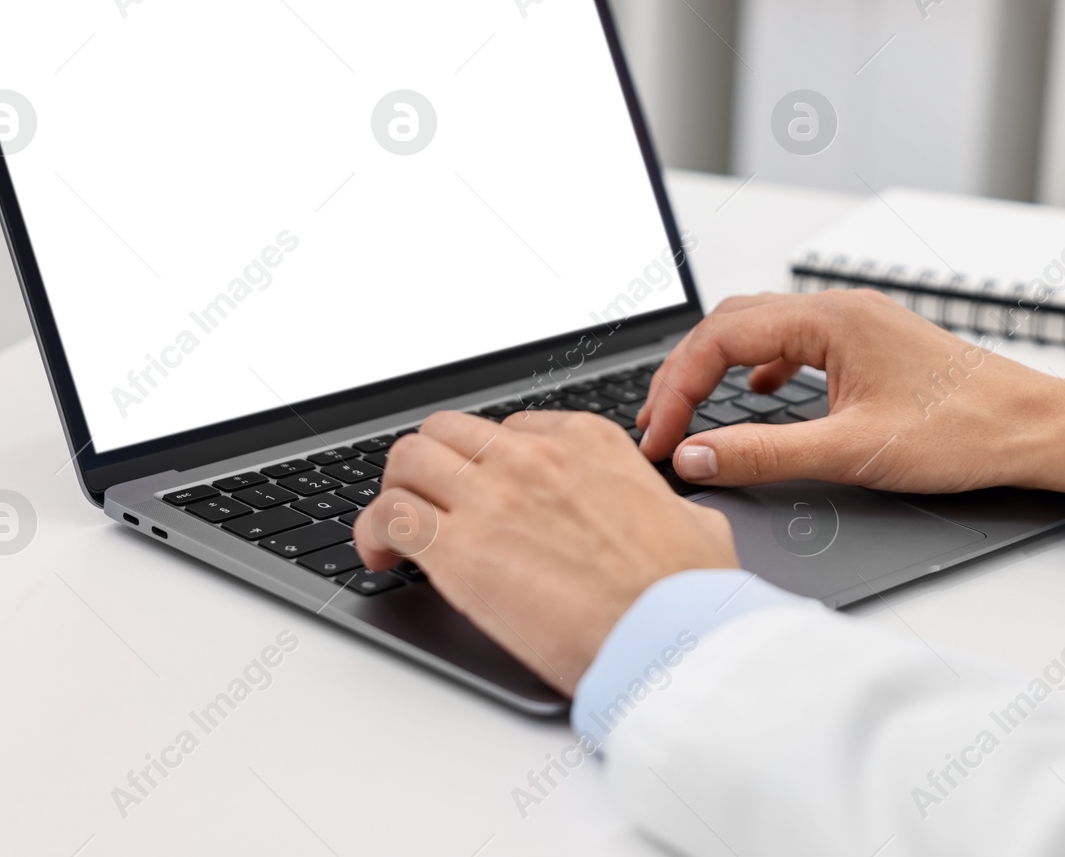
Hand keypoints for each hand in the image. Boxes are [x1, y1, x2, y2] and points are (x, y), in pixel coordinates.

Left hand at [353, 409, 737, 693]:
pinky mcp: (458, 550)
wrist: (669, 637)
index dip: (490, 463)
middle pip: (449, 431)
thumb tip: (678, 521)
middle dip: (433, 464)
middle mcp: (532, 458)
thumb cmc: (685, 592)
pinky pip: (389, 514)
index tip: (487, 493)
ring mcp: (491, 498)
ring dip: (397, 490)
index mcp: (588, 442)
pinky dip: (372, 531)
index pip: (511, 428)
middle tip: (432, 502)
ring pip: (408, 459)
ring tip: (398, 527)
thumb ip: (663, 508)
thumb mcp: (692, 522)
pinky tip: (380, 556)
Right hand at [637, 290, 1064, 496]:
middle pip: (731, 323)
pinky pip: (794, 342)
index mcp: (830, 320)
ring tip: (692, 410)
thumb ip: (765, 454)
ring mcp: (856, 324)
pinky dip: (760, 367)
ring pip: (761, 328)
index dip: (676, 388)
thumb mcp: (852, 451)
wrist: (1038, 429)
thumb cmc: (967, 430)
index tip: (660, 436)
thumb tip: (700, 456)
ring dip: (718, 367)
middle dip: (686, 372)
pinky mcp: (870, 346)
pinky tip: (759, 394)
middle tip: (660, 422)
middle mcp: (840, 310)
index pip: (719, 338)